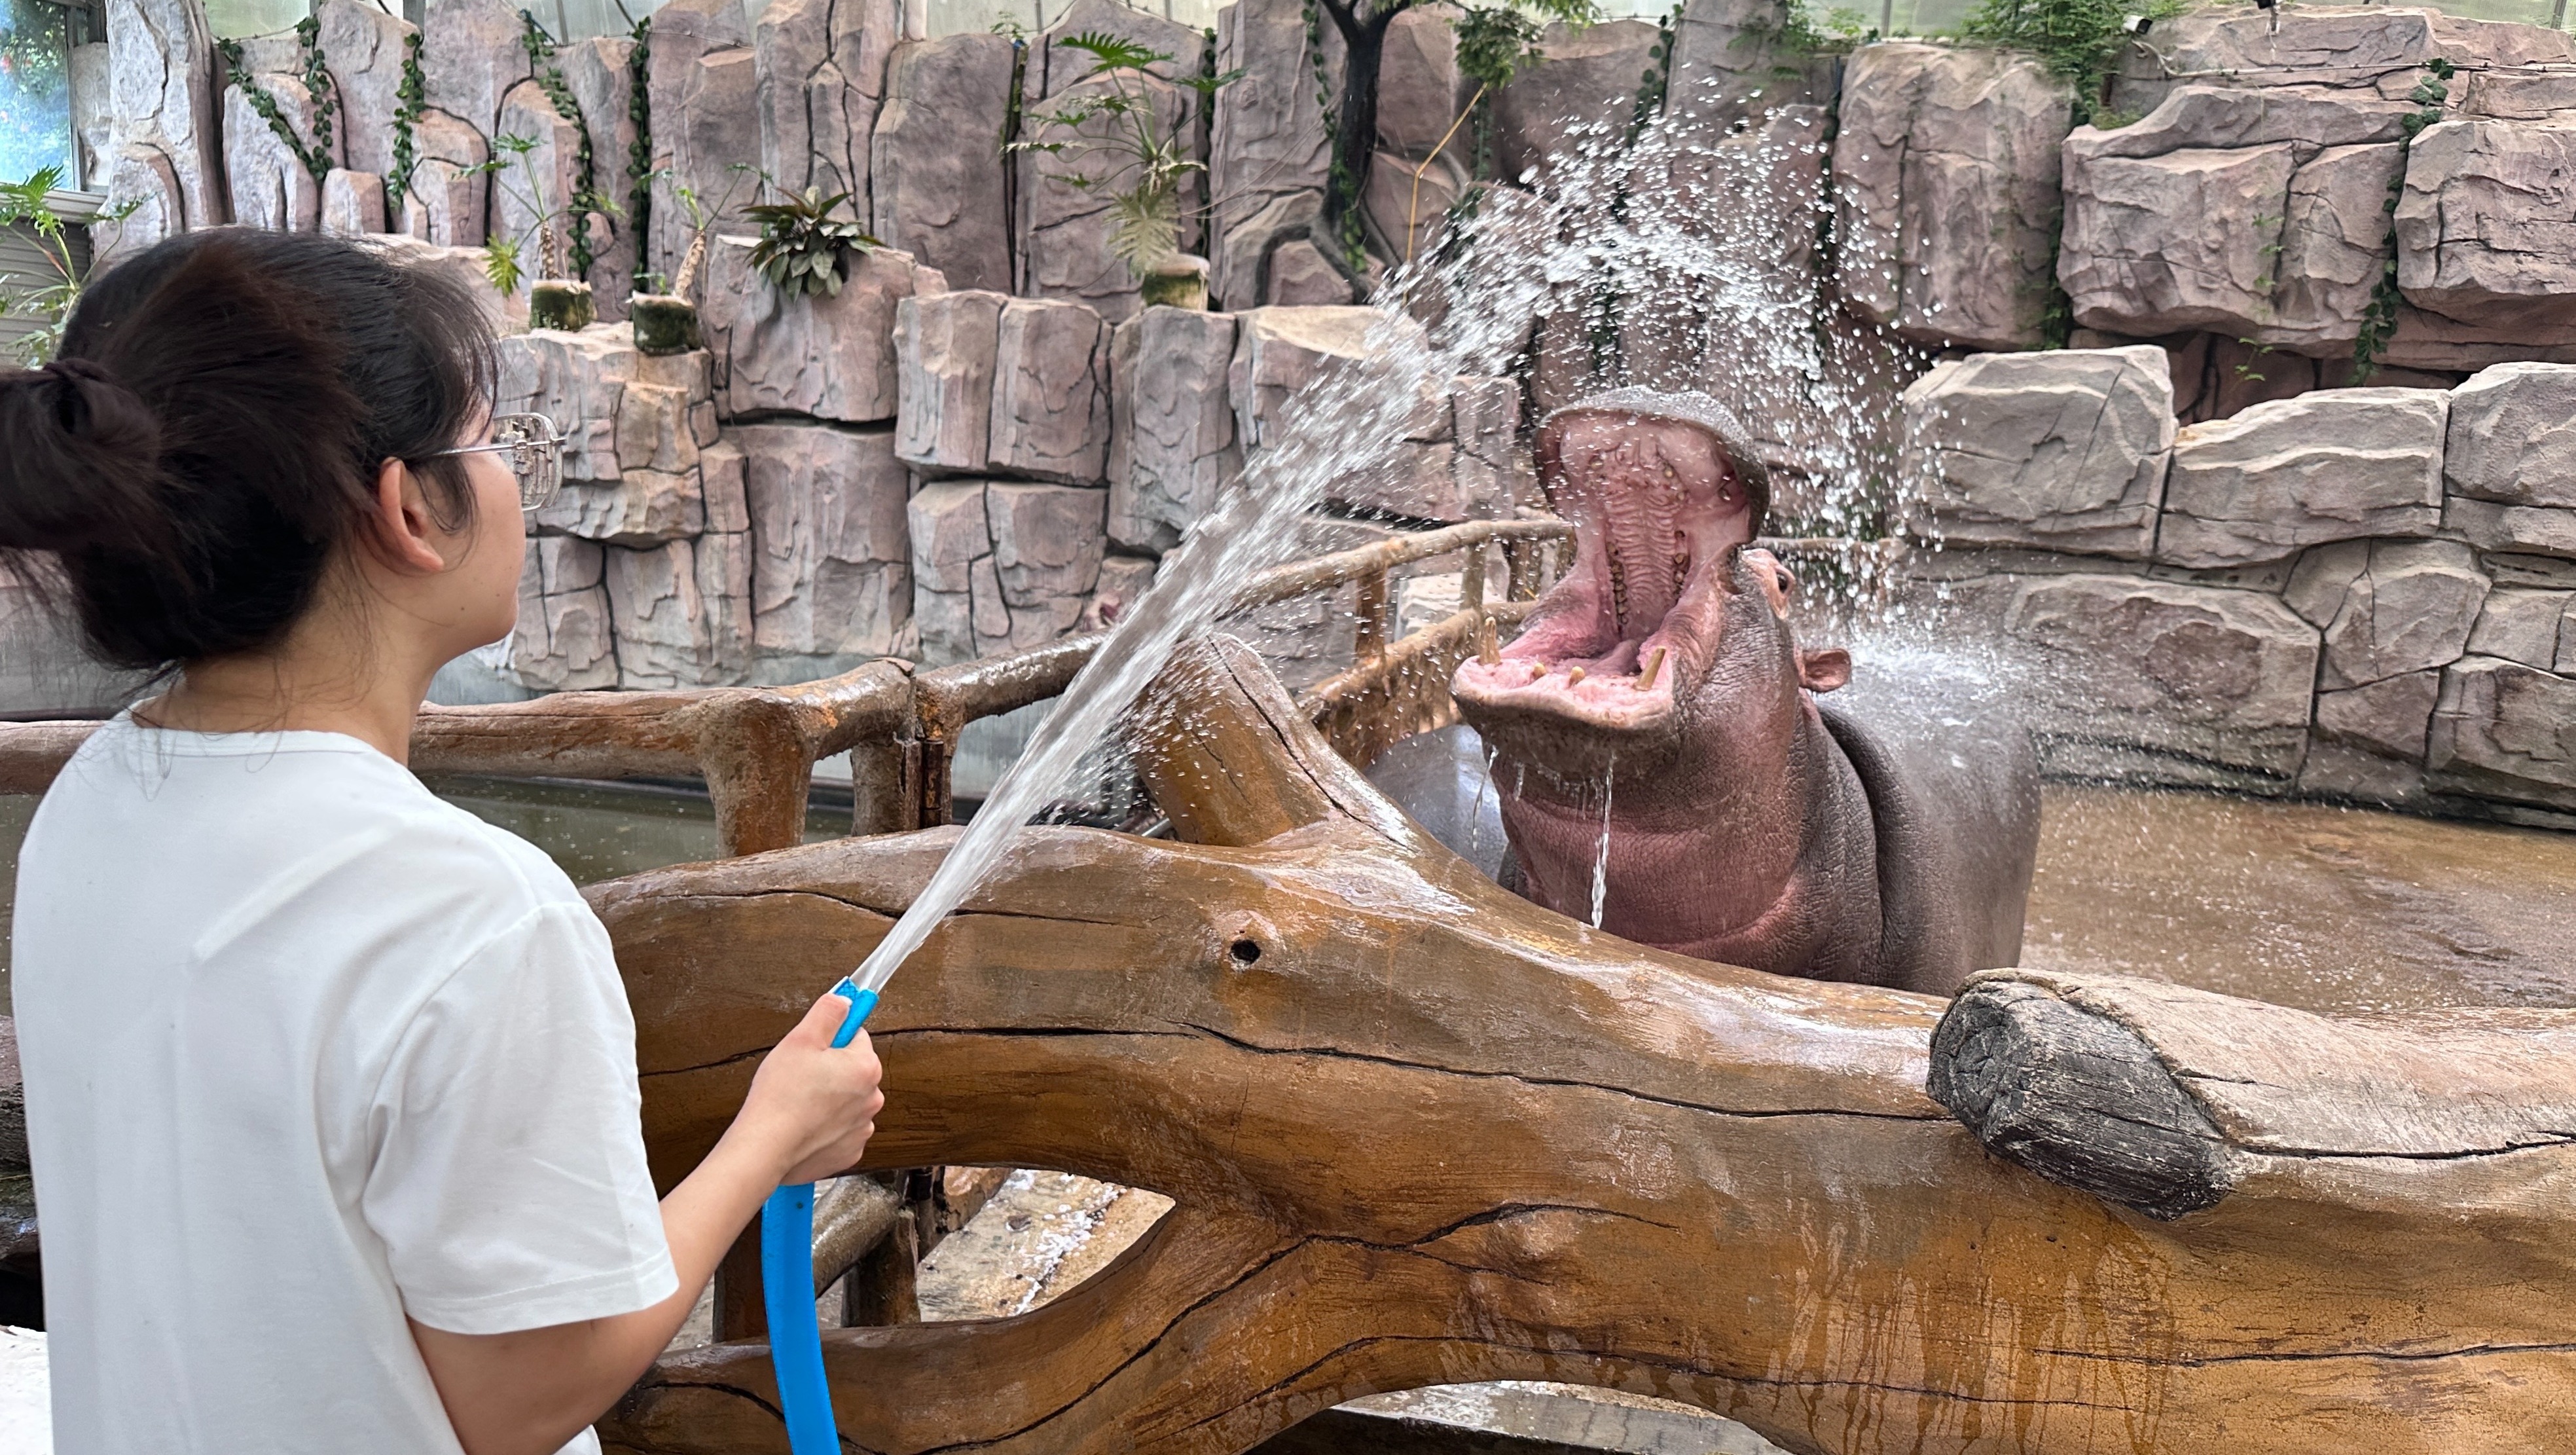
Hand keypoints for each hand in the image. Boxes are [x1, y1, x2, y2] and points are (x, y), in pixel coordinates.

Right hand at [735, 989, 883, 1184]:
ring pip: (846, 1101)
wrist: (766, 1147)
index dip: (831, 1038)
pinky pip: (839, 1129)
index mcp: (865, 1067)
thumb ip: (828, 1013)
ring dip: (828, 1099)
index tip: (817, 1044)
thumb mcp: (801, 1039)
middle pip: (852, 1070)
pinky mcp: (848, 1151)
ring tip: (799, 1102)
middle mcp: (871, 1099)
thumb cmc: (781, 1096)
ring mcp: (861, 1127)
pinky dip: (824, 1127)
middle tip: (801, 1075)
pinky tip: (804, 1124)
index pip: (856, 1037)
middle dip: (830, 1070)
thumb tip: (844, 1000)